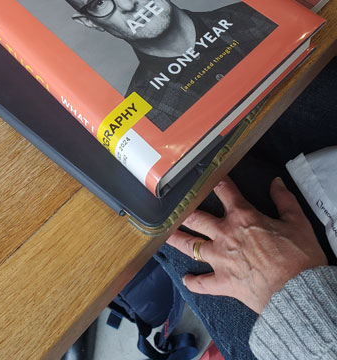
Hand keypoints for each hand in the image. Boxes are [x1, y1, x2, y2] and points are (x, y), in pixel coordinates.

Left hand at [165, 177, 326, 313]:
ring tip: (166, 235)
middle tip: (172, 205)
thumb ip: (284, 199)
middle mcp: (225, 234)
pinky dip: (194, 282)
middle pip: (196, 217)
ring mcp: (221, 259)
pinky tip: (186, 280)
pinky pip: (203, 283)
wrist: (298, 292)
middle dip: (183, 210)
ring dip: (177, 240)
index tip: (206, 173)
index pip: (224, 190)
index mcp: (242, 216)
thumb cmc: (299, 258)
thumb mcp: (297, 221)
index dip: (215, 179)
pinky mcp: (224, 282)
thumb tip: (276, 182)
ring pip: (191, 246)